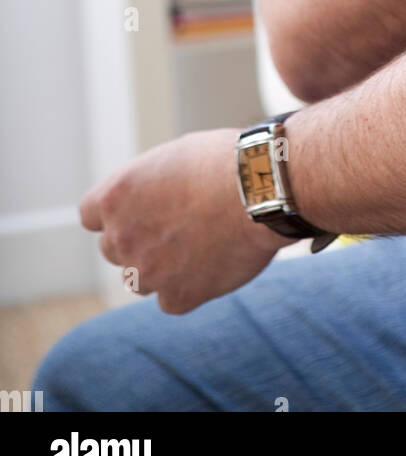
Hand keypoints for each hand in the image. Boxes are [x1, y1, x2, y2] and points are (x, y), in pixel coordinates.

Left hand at [79, 129, 288, 314]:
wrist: (263, 191)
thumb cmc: (224, 162)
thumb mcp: (173, 157)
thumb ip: (148, 185)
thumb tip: (149, 197)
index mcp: (115, 197)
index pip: (91, 215)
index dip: (117, 213)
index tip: (139, 210)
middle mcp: (121, 237)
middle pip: (114, 248)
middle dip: (138, 240)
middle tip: (176, 227)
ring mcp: (147, 272)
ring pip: (140, 278)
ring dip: (160, 267)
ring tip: (199, 244)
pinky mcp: (177, 298)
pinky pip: (171, 298)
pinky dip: (189, 286)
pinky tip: (214, 262)